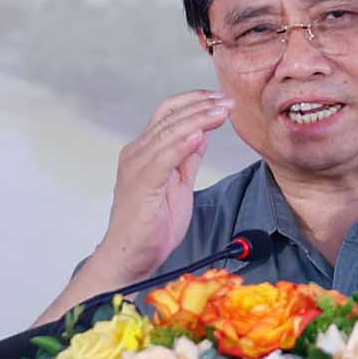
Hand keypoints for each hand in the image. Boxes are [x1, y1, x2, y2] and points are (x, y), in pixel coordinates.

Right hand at [95, 90, 234, 284]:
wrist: (130, 259)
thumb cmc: (151, 227)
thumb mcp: (178, 185)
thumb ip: (187, 158)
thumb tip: (203, 133)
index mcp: (144, 152)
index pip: (168, 114)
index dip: (195, 102)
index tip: (221, 99)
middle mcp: (136, 154)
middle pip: (170, 117)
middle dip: (202, 106)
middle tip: (228, 101)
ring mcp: (137, 167)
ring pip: (169, 132)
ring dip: (198, 119)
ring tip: (222, 111)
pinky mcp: (141, 185)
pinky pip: (163, 158)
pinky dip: (182, 144)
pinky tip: (200, 134)